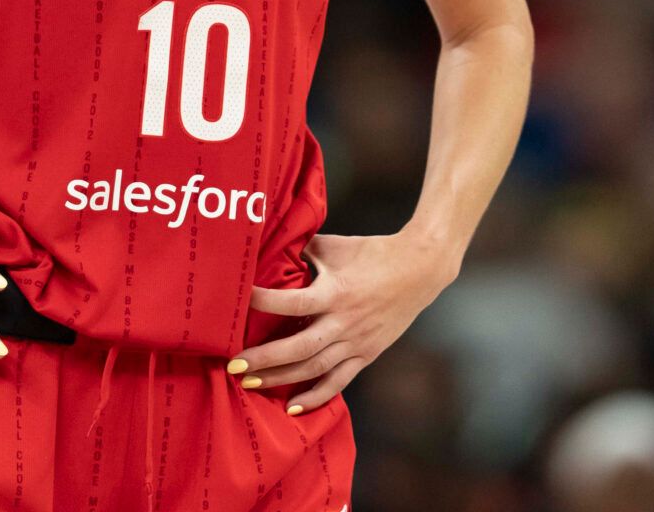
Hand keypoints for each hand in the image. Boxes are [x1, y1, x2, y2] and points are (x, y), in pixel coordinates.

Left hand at [231, 231, 456, 414]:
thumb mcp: (335, 246)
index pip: (292, 302)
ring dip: (280, 378)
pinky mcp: (366, 354)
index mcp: (335, 292)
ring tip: (249, 383)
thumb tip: (270, 249)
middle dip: (263, 359)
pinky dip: (315, 396)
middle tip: (233, 365)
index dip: (263, 302)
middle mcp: (344, 322)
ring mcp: (356, 342)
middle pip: (298, 348)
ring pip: (313, 369)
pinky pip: (338, 381)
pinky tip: (292, 406)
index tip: (237, 301)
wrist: (420, 269)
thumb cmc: (373, 251)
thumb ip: (303, 251)